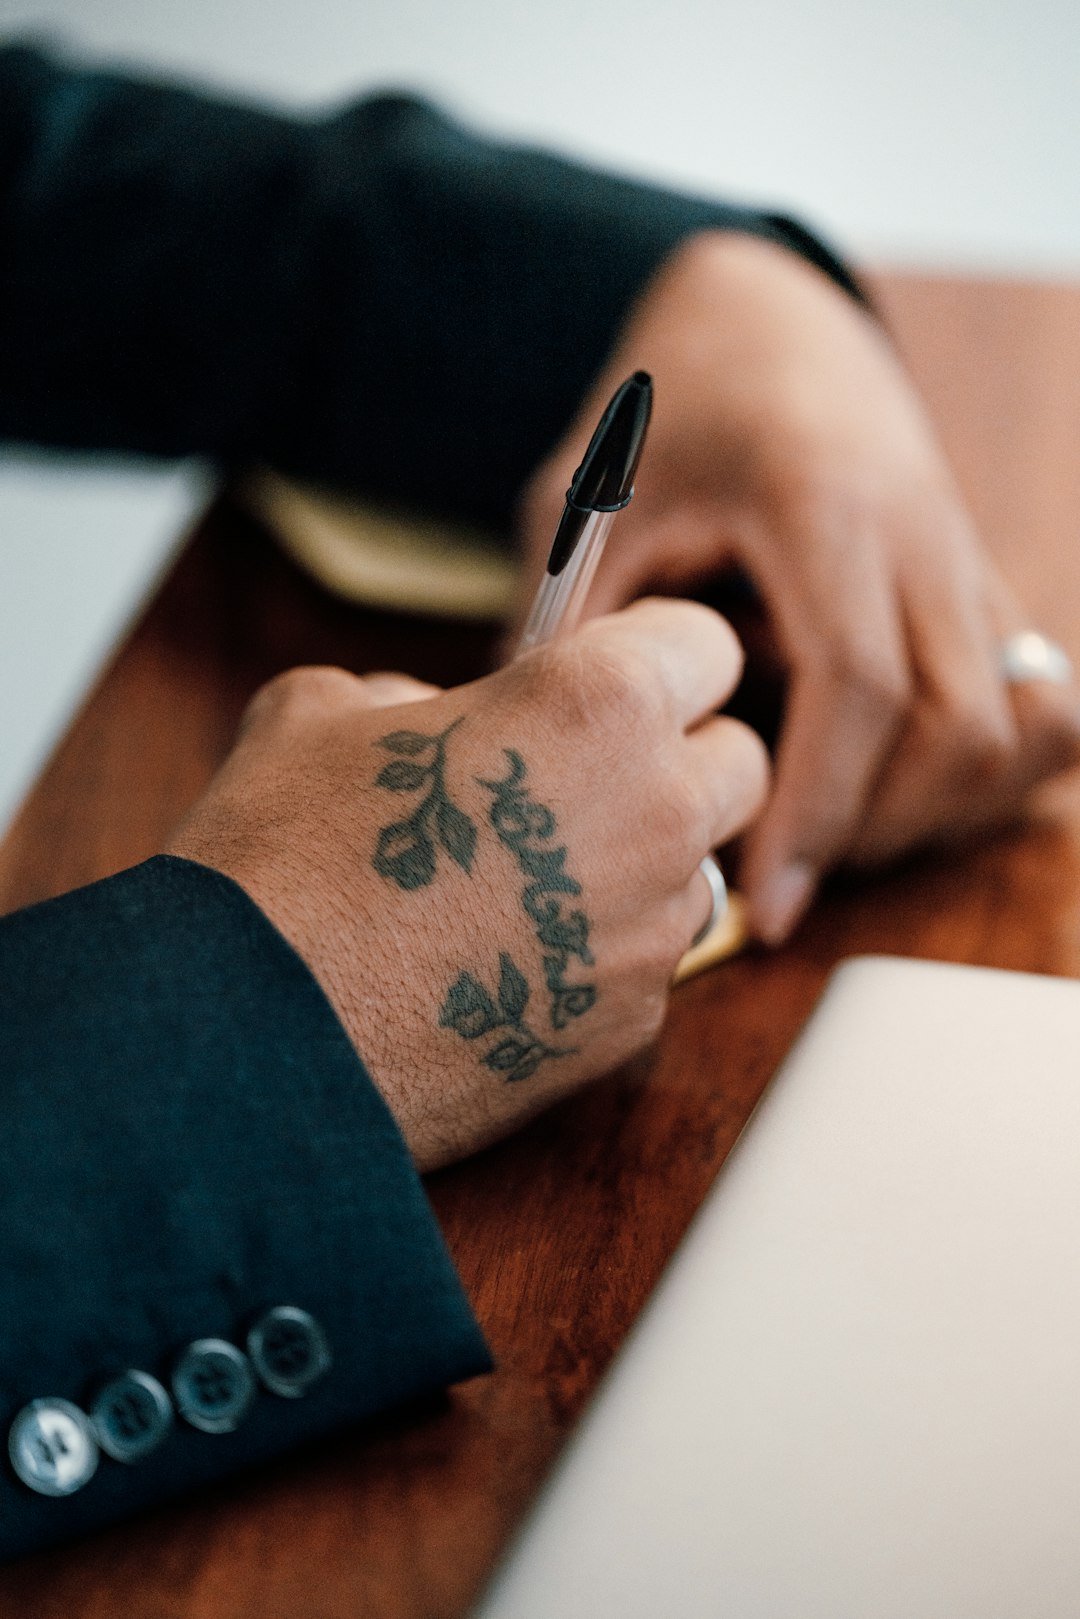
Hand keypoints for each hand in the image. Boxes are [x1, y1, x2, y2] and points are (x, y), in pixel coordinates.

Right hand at [168, 600, 767, 1170]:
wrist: (253, 1038)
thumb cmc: (282, 858)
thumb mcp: (319, 714)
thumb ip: (408, 693)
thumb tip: (430, 717)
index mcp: (597, 704)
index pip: (706, 644)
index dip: (658, 654)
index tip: (615, 676)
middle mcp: (656, 811)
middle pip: (741, 762)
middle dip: (680, 759)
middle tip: (586, 777)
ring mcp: (653, 928)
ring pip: (698, 871)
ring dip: (645, 863)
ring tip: (532, 880)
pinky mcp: (631, 1023)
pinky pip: (648, 963)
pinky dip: (600, 954)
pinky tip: (510, 961)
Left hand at [513, 231, 1079, 941]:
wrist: (772, 323)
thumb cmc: (675, 410)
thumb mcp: (594, 496)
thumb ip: (569, 622)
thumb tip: (534, 768)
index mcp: (823, 501)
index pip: (858, 679)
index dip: (812, 807)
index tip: (761, 899)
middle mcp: (923, 531)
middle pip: (959, 726)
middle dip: (870, 829)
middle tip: (780, 871)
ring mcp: (969, 561)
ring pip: (1020, 725)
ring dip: (936, 810)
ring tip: (831, 830)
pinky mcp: (987, 588)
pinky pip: (1044, 703)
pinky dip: (991, 773)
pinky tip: (900, 789)